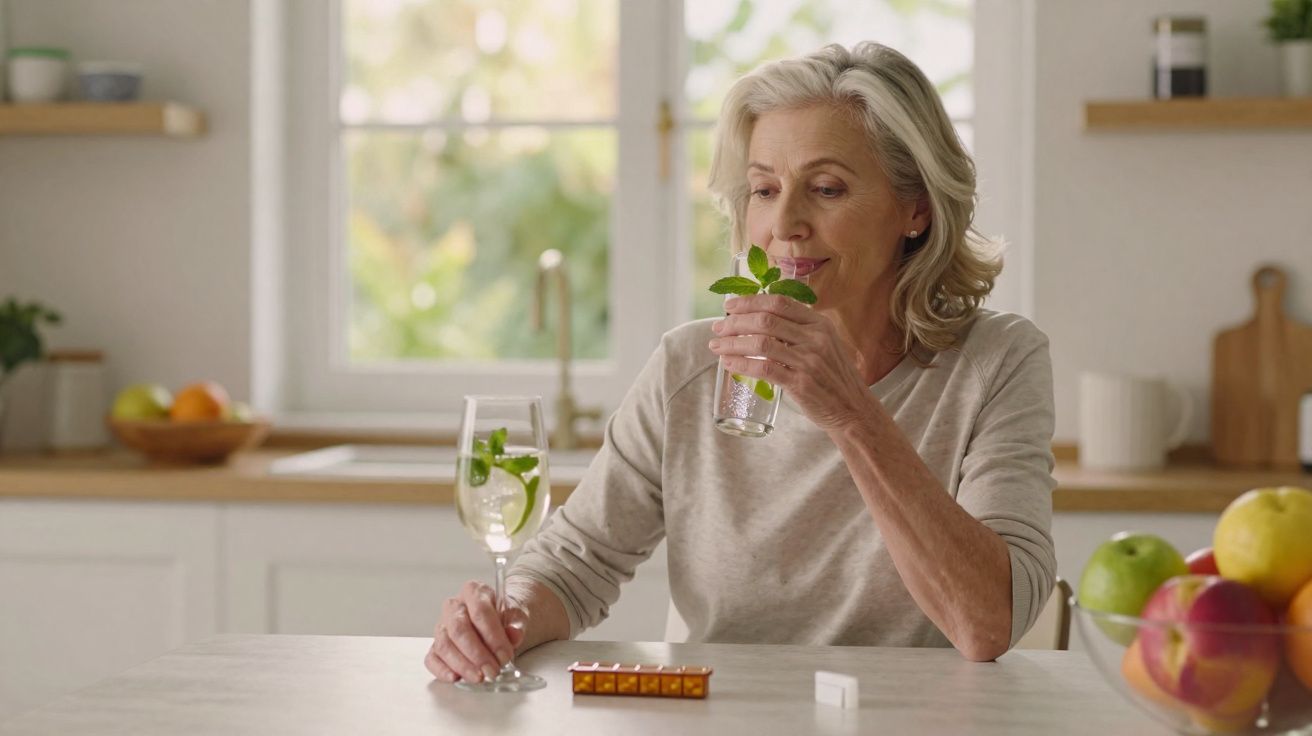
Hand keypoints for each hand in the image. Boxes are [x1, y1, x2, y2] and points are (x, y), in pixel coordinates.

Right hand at [424, 580, 527, 683]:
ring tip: (479, 677)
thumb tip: (514, 634)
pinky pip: (432, 658)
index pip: (480, 612)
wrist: (497, 618)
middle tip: (492, 671)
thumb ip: (517, 622)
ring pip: (444, 645)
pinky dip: (442, 670)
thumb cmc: (504, 614)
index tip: (505, 655)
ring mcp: (442, 625)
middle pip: (459, 630)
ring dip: (462, 665)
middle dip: (476, 654)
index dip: (493, 637)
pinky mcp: (435, 644)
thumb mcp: (517, 612)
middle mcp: (454, 606)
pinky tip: (455, 678)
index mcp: (474, 591)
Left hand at [708, 294, 873, 432]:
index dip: (751, 301)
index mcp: (820, 324)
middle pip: (766, 320)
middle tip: (718, 327)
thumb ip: (800, 331)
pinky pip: (764, 370)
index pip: (780, 303)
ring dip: (733, 343)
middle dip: (735, 322)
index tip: (730, 305)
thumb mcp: (825, 345)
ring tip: (716, 345)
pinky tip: (728, 363)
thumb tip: (761, 320)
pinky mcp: (801, 384)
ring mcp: (809, 361)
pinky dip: (741, 365)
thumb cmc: (834, 377)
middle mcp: (816, 338)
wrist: (854, 409)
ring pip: (761, 344)